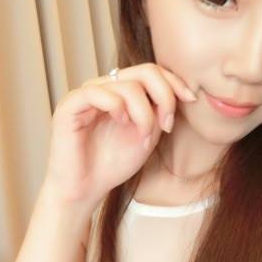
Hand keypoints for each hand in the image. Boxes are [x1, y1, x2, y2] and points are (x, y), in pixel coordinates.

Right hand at [42, 62, 196, 208]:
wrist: (85, 189)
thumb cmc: (113, 164)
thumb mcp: (148, 134)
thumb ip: (159, 110)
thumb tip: (179, 90)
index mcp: (121, 92)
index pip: (152, 71)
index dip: (174, 82)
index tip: (191, 100)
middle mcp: (104, 87)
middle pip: (144, 71)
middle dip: (165, 97)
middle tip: (167, 125)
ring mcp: (87, 94)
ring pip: (127, 85)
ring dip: (145, 113)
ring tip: (144, 136)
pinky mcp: (70, 105)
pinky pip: (98, 92)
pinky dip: (117, 107)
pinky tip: (122, 123)